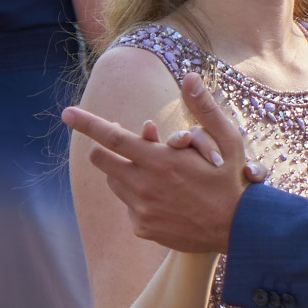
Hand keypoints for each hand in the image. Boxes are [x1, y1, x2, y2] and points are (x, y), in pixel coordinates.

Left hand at [63, 72, 252, 253]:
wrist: (240, 230)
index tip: (67, 113)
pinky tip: (162, 197)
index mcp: (161, 161)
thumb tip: (190, 76)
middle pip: (102, 161)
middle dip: (105, 148)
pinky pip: (127, 206)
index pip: (112, 138)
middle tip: (126, 143)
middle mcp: (145, 187)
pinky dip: (138, 197)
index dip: (87, 124)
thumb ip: (204, 108)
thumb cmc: (233, 180)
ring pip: (114, 182)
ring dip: (124, 171)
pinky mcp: (143, 228)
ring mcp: (142, 210)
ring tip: (152, 170)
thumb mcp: (227, 139)